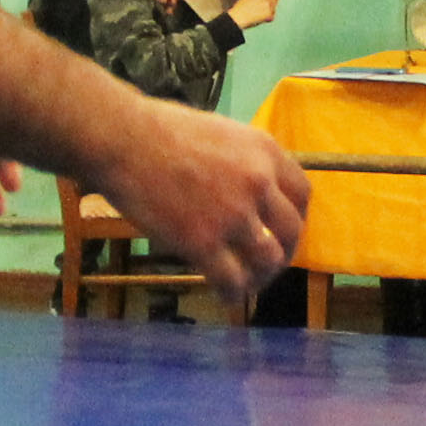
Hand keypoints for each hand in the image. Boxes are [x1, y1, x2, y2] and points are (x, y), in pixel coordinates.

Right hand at [92, 97, 309, 309]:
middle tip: (268, 262)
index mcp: (264, 152)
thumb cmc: (160, 129)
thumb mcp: (221, 132)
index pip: (302, 194)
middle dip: (284, 251)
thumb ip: (243, 161)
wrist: (124, 140)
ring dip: (261, 276)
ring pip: (268, 260)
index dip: (297, 218)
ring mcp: (233, 215)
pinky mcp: (203, 242)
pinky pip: (231, 280)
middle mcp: (258, 183)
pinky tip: (225, 296)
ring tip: (247, 282)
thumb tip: (249, 188)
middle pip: (291, 231)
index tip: (284, 230)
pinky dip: (232, 294)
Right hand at [229, 0, 282, 30]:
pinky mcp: (269, 13)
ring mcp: (268, 4)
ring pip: (274, 8)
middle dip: (272, 3)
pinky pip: (272, 16)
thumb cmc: (241, 8)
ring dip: (269, 11)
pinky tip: (258, 18)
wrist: (237, 17)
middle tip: (263, 8)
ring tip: (258, 14)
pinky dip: (267, 19)